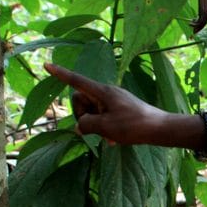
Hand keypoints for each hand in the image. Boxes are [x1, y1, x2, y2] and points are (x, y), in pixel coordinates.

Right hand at [45, 63, 182, 145]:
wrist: (160, 129)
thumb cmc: (133, 126)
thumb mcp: (105, 127)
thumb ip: (86, 124)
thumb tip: (80, 126)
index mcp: (102, 92)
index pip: (76, 81)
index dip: (61, 74)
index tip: (47, 64)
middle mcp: (107, 93)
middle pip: (81, 100)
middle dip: (83, 115)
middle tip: (96, 129)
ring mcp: (115, 101)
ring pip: (92, 111)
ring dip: (95, 125)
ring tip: (109, 137)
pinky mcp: (122, 109)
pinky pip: (104, 116)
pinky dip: (105, 128)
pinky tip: (114, 141)